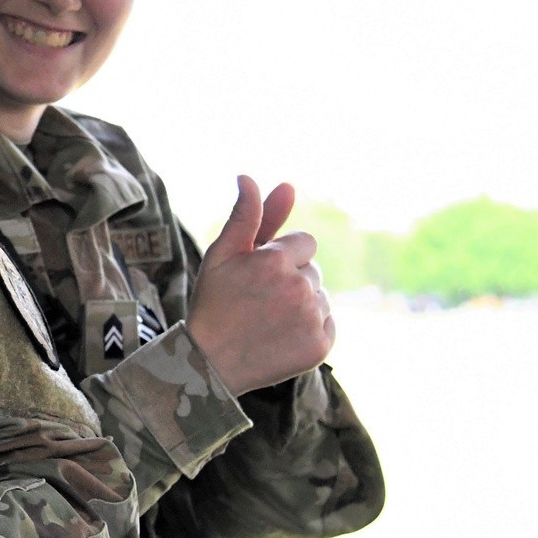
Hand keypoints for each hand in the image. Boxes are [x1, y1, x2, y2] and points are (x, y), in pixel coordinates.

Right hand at [186, 176, 333, 395]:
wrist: (209, 362)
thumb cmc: (214, 302)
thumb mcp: (222, 254)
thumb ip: (245, 215)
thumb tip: (249, 176)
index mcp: (275, 260)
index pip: (304, 243)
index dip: (281, 257)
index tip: (258, 275)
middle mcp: (299, 287)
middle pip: (313, 270)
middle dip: (292, 279)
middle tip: (258, 300)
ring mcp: (312, 318)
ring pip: (321, 296)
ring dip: (302, 303)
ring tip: (269, 319)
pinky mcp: (321, 346)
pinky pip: (328, 324)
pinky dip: (311, 329)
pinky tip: (282, 335)